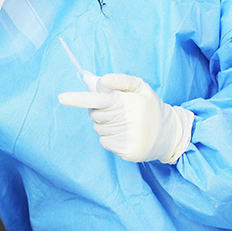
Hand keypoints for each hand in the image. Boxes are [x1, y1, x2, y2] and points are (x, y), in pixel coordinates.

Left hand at [59, 73, 193, 163]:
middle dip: (100, 111)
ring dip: (106, 125)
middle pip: (95, 114)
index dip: (78, 98)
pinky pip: (104, 142)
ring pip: (98, 129)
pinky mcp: (127, 151)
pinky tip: (125, 134)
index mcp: (129, 101)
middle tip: (118, 110)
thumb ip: (118, 80)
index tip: (61, 97)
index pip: (99, 99)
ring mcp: (128, 137)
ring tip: (124, 122)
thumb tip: (96, 79)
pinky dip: (110, 138)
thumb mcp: (140, 87)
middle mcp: (128, 120)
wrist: (170, 134)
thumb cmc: (150, 106)